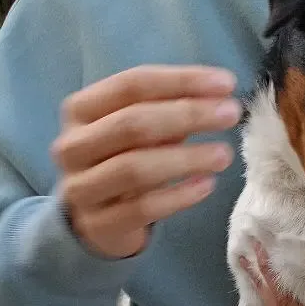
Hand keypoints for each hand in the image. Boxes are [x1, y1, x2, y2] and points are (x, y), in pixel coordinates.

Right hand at [51, 65, 241, 258]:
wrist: (92, 220)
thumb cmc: (122, 161)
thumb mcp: (138, 130)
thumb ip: (169, 111)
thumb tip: (219, 97)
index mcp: (81, 109)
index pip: (132, 85)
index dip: (181, 81)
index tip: (226, 83)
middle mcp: (73, 145)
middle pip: (132, 123)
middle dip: (187, 115)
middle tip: (231, 115)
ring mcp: (81, 187)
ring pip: (134, 168)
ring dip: (186, 158)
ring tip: (224, 155)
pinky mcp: (98, 224)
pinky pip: (141, 209)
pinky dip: (178, 197)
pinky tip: (206, 185)